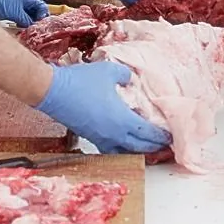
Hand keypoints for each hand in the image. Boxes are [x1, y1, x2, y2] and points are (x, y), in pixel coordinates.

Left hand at [0, 0, 48, 27]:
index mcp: (29, 0)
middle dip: (38, 21)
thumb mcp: (18, 15)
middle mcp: (27, 4)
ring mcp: (22, 10)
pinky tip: (24, 30)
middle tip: (37, 29)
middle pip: (38, 13)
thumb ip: (28, 21)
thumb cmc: (2, 6)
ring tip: (30, 30)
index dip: (43, 15)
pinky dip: (25, 26)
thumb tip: (35, 28)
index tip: (41, 23)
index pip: (42, 7)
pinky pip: (25, 21)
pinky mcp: (17, 15)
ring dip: (32, 24)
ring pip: (32, 18)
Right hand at [36, 61, 171, 153]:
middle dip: (153, 147)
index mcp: (122, 120)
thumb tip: (129, 79)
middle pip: (138, 146)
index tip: (170, 136)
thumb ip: (124, 75)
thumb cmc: (80, 82)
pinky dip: (121, 148)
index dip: (160, 136)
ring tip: (145, 147)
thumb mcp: (108, 71)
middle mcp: (113, 133)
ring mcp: (100, 137)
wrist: (53, 92)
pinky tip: (122, 142)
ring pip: (124, 151)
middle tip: (163, 145)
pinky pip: (110, 148)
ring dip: (137, 150)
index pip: (147, 133)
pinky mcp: (89, 136)